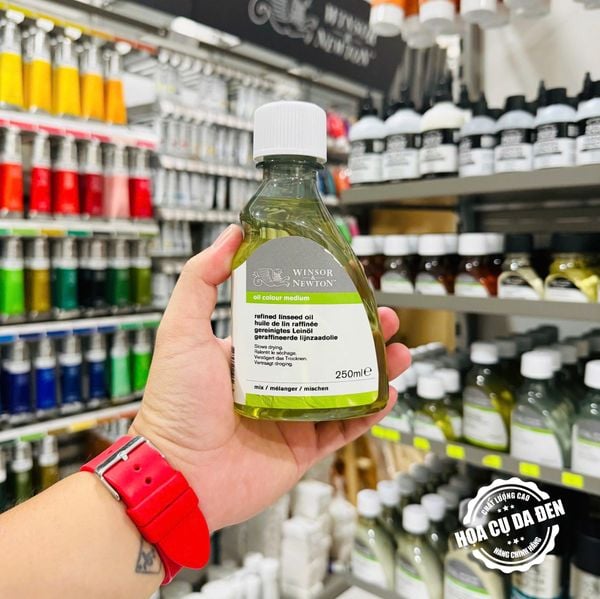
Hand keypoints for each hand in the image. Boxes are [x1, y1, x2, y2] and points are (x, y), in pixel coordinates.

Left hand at [131, 225, 410, 530]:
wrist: (178, 475)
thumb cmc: (175, 403)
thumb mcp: (182, 330)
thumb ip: (200, 280)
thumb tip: (231, 235)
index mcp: (251, 354)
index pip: (296, 321)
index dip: (325, 303)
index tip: (348, 285)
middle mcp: (274, 382)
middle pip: (328, 351)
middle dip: (360, 333)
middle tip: (384, 317)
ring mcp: (292, 416)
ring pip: (343, 387)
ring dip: (373, 368)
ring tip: (398, 350)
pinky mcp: (303, 449)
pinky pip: (344, 427)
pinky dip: (368, 412)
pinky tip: (387, 392)